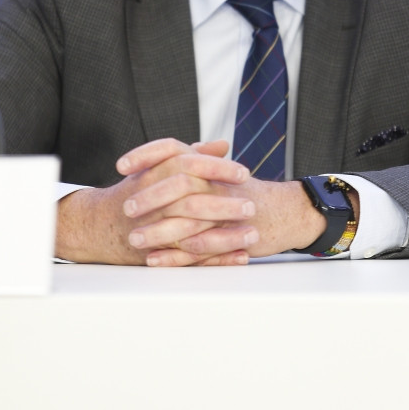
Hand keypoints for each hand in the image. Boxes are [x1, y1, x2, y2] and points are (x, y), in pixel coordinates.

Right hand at [55, 138, 257, 265]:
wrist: (100, 224)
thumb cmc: (136, 191)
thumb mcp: (159, 166)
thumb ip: (192, 154)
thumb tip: (222, 144)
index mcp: (155, 173)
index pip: (188, 165)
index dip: (217, 168)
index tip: (243, 172)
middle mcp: (153, 201)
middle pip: (192, 200)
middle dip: (224, 204)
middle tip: (251, 205)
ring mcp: (153, 228)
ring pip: (193, 233)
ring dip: (225, 236)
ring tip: (252, 235)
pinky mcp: (157, 253)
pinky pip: (191, 258)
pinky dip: (216, 259)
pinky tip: (239, 257)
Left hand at [118, 143, 328, 265]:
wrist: (286, 212)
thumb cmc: (246, 193)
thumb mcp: (219, 173)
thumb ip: (193, 164)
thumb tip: (160, 158)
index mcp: (208, 165)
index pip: (173, 149)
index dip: (146, 155)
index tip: (122, 166)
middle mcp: (215, 182)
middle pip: (178, 183)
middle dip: (149, 196)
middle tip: (126, 208)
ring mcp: (224, 210)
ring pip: (186, 218)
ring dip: (157, 230)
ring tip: (134, 240)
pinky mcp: (230, 236)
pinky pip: (199, 247)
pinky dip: (175, 255)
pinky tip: (155, 260)